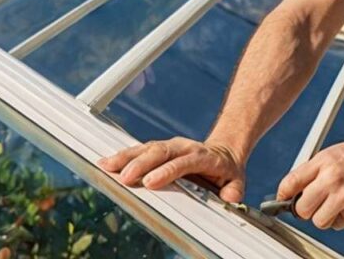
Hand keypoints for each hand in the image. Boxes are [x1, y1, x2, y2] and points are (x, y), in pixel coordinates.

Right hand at [98, 137, 247, 202]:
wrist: (223, 150)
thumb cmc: (226, 169)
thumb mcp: (236, 180)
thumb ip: (234, 190)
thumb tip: (230, 198)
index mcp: (203, 156)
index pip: (183, 162)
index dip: (167, 171)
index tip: (151, 182)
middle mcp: (183, 147)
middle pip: (160, 152)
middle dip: (141, 164)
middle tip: (126, 177)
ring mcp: (170, 146)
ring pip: (146, 148)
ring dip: (126, 157)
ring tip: (108, 166)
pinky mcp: (158, 149)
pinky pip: (139, 150)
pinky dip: (123, 156)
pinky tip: (107, 163)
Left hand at [277, 140, 343, 229]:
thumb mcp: (332, 153)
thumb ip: (312, 170)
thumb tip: (292, 187)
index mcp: (324, 162)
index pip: (292, 182)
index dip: (283, 193)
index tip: (283, 197)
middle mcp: (332, 179)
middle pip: (302, 208)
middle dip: (304, 209)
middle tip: (312, 204)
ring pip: (319, 221)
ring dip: (323, 216)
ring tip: (333, 205)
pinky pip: (338, 224)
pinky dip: (341, 218)